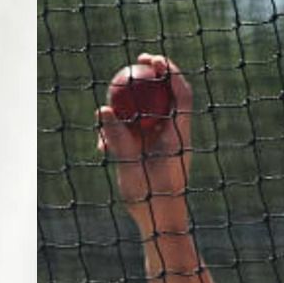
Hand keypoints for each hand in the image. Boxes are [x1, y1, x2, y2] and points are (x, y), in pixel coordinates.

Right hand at [97, 54, 193, 230]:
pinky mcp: (150, 155)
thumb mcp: (131, 166)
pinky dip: (120, 133)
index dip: (171, 73)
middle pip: (166, 98)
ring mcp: (162, 145)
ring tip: (111, 98)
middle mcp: (173, 136)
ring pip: (149, 115)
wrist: (161, 222)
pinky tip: (102, 145)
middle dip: (154, 75)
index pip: (181, 96)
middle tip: (138, 60)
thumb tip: (102, 111)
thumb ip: (117, 138)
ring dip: (131, 105)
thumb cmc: (153, 198)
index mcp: (179, 135)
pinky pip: (135, 136)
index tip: (154, 60)